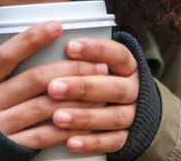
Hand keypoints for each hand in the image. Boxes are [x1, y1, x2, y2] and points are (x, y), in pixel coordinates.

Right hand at [0, 21, 108, 148]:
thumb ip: (12, 71)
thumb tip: (52, 39)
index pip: (6, 55)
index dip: (31, 38)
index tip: (58, 25)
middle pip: (34, 79)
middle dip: (71, 69)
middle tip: (99, 65)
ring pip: (44, 107)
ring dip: (76, 98)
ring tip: (101, 92)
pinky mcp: (10, 148)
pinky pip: (44, 136)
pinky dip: (67, 127)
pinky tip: (86, 120)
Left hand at [48, 37, 139, 153]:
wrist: (133, 108)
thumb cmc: (103, 78)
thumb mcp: (100, 63)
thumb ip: (81, 57)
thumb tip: (47, 37)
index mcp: (127, 65)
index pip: (116, 54)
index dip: (94, 50)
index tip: (69, 46)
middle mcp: (133, 89)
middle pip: (114, 87)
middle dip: (83, 87)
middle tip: (53, 87)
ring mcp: (132, 114)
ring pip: (113, 116)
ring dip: (84, 117)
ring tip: (57, 117)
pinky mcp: (128, 138)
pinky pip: (113, 142)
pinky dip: (92, 143)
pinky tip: (70, 143)